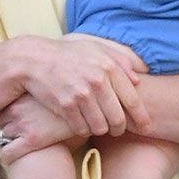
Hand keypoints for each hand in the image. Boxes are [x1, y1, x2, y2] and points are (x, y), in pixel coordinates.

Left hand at [0, 95, 79, 164]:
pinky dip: (7, 157)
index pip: (2, 104)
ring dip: (5, 141)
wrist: (90, 117)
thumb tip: (40, 96)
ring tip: (14, 145)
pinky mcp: (30, 142)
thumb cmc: (74, 104)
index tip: (12, 118)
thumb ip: (43, 96)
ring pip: (1, 136)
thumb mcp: (56, 94)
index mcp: (23, 94)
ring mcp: (23, 125)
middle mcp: (19, 108)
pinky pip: (8, 152)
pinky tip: (10, 159)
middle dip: (4, 127)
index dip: (6, 113)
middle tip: (13, 132)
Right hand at [17, 35, 150, 136]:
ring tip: (99, 127)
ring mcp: (81, 94)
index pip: (133, 100)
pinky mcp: (65, 106)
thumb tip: (138, 78)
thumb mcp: (94, 48)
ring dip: (101, 130)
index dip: (142, 118)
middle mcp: (97, 81)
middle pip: (118, 118)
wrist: (33, 59)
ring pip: (101, 126)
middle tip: (118, 131)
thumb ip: (119, 59)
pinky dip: (83, 130)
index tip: (145, 128)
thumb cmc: (66, 54)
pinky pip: (82, 129)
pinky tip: (81, 124)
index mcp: (109, 67)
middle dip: (120, 129)